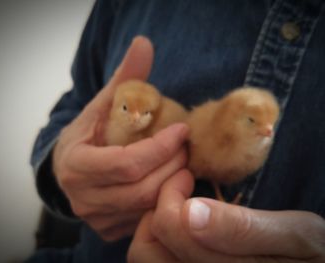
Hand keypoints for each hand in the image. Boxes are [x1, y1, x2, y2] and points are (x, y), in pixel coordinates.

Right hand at [52, 36, 188, 240]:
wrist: (70, 166)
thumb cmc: (90, 133)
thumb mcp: (103, 104)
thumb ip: (125, 78)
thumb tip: (144, 43)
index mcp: (76, 165)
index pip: (126, 164)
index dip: (161, 148)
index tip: (182, 130)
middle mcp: (83, 198)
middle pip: (142, 189)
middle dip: (174, 166)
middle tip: (187, 147)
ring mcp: (97, 219)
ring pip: (148, 208)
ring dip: (174, 184)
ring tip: (183, 162)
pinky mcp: (109, 230)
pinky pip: (146, 221)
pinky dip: (165, 201)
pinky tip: (169, 181)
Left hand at [128, 170, 324, 261]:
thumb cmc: (313, 254)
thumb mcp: (297, 236)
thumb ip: (244, 229)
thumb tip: (189, 213)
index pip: (167, 229)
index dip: (169, 193)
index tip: (187, 175)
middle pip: (147, 249)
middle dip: (158, 207)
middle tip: (181, 186)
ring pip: (148, 258)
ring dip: (155, 225)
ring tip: (178, 205)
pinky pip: (158, 261)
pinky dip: (159, 239)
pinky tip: (182, 224)